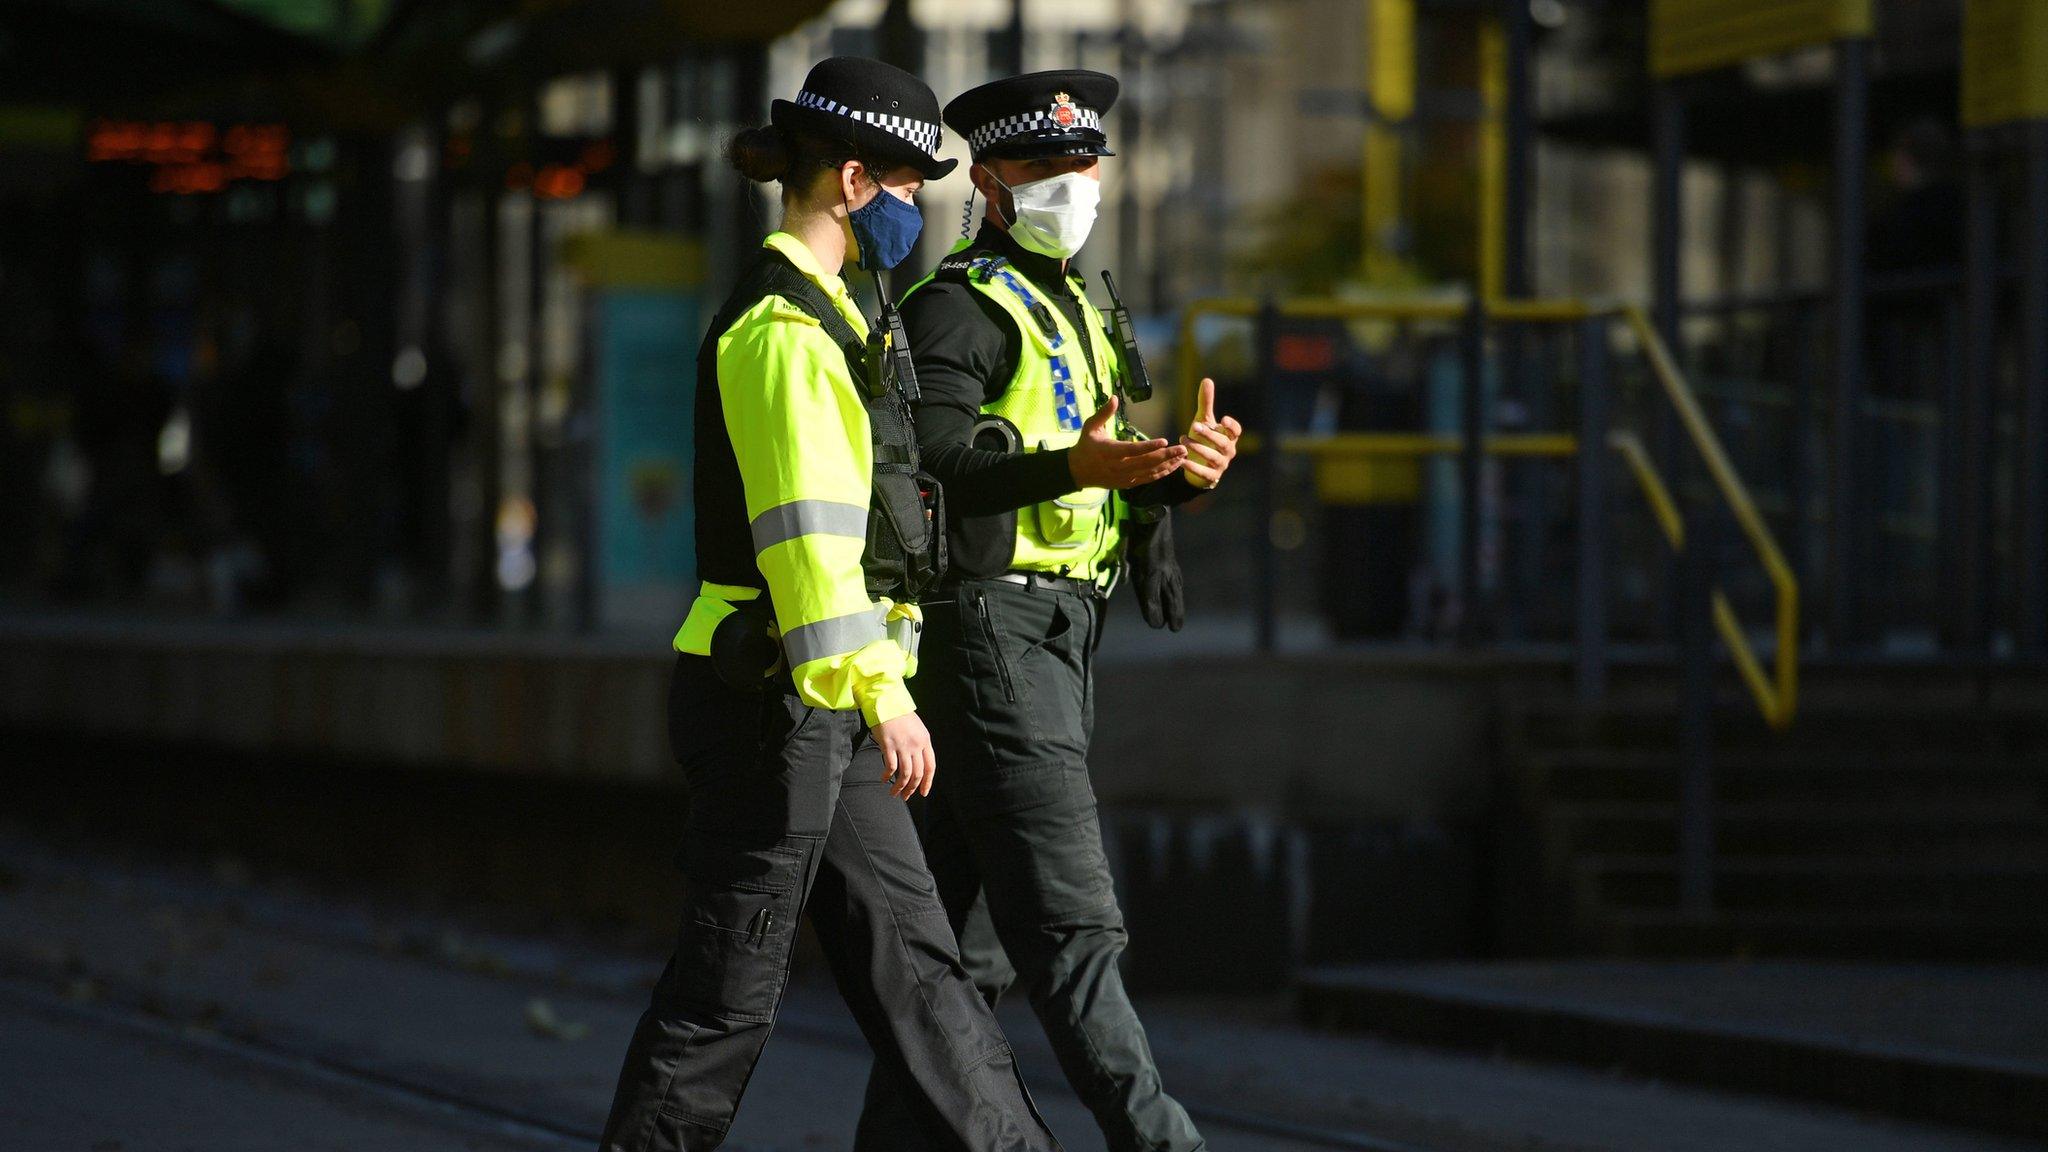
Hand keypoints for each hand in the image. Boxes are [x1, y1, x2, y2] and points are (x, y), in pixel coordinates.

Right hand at [873, 711, 934, 798]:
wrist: (887, 702)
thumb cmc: (900, 715)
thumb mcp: (917, 728)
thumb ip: (919, 744)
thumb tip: (917, 762)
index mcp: (925, 741)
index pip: (930, 767)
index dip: (927, 782)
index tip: (923, 792)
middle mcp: (916, 745)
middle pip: (917, 773)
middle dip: (912, 788)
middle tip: (906, 796)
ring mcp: (902, 745)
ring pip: (905, 774)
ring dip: (900, 786)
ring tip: (894, 793)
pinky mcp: (888, 745)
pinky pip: (891, 766)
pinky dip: (888, 775)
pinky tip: (884, 779)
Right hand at [1067, 397, 1187, 489]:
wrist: (1077, 472)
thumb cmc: (1085, 446)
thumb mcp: (1090, 427)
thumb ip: (1104, 413)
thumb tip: (1115, 397)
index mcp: (1109, 451)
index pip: (1132, 449)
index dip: (1149, 446)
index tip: (1165, 441)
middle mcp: (1118, 466)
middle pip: (1146, 462)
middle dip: (1166, 456)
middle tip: (1183, 449)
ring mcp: (1124, 477)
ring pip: (1150, 472)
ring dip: (1168, 465)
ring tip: (1183, 457)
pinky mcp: (1128, 483)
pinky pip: (1148, 479)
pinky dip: (1162, 473)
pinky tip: (1173, 467)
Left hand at [1180, 378, 1241, 488]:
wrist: (1197, 465)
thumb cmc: (1204, 439)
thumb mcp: (1204, 421)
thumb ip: (1206, 403)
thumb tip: (1207, 380)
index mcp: (1229, 437)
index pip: (1236, 431)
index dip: (1231, 426)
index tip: (1222, 420)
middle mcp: (1228, 451)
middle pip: (1223, 443)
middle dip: (1209, 434)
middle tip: (1195, 426)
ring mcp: (1220, 464)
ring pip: (1213, 457)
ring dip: (1199, 448)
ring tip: (1183, 440)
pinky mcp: (1211, 476)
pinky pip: (1204, 473)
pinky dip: (1193, 468)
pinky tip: (1181, 461)